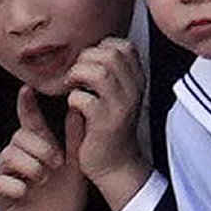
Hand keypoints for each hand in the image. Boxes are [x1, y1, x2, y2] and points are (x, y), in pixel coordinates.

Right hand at [0, 85, 87, 210]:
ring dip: (31, 166)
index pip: (29, 121)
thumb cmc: (66, 197)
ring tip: (44, 178)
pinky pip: (1, 181)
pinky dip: (15, 185)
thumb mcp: (76, 164)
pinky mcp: (1, 193)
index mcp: (38, 148)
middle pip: (20, 136)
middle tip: (56, 164)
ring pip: (9, 155)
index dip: (27, 105)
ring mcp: (8, 174)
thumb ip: (75, 138)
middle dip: (41, 148)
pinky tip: (27, 191)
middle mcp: (21, 158)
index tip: (28, 90)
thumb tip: (77, 111)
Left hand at [64, 38, 149, 210]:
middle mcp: (133, 90)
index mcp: (137, 80)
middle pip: (110, 54)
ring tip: (72, 86)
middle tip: (76, 75)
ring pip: (98, 72)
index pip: (124, 46)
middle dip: (86, 59)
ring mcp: (121, 106)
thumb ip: (111, 73)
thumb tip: (89, 51)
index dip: (101, 48)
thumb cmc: (110, 128)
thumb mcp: (118, 96)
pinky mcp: (105, 123)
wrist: (116, 165)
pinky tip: (74, 108)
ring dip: (77, 75)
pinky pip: (83, 98)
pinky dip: (72, 99)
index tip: (90, 62)